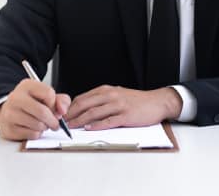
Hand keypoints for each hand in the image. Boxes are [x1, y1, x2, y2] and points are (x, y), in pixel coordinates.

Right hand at [0, 79, 70, 140]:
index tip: (52, 107)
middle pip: (43, 112)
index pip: (48, 93)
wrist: (9, 112)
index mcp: (26, 85)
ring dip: (44, 127)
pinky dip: (36, 134)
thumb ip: (61, 100)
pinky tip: (32, 129)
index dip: (54, 103)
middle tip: (54, 123)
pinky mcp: (9, 128)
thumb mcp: (46, 96)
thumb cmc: (30, 104)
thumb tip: (62, 111)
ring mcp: (10, 113)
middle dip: (52, 120)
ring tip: (41, 124)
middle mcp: (16, 97)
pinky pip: (32, 135)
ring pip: (38, 125)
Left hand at [65, 85, 182, 129]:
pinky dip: (97, 125)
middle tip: (62, 122)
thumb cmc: (136, 101)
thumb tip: (84, 108)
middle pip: (85, 104)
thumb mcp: (117, 95)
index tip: (62, 115)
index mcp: (106, 90)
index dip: (70, 107)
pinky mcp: (126, 116)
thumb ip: (102, 99)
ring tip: (71, 127)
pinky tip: (89, 128)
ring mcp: (118, 105)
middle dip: (72, 114)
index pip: (83, 98)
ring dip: (80, 120)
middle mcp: (110, 95)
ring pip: (94, 112)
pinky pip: (108, 121)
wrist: (156, 102)